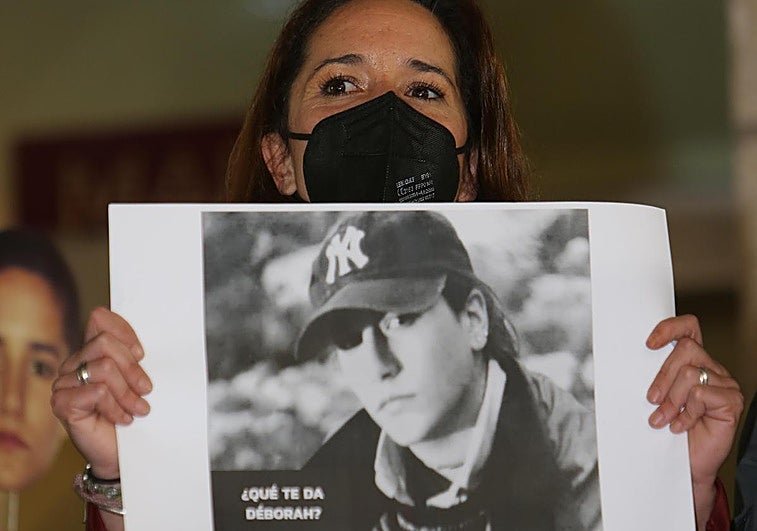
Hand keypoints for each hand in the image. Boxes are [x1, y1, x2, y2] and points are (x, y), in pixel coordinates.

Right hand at [51, 307, 151, 479]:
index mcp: (92, 352)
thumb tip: (143, 344)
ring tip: (138, 409)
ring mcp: (64, 383)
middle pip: (104, 343)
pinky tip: (122, 419)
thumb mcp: (139, 380)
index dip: (125, 332)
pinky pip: (96, 392)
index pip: (100, 319)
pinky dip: (116, 407)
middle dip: (132, 368)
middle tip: (146, 389)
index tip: (142, 354)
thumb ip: (136, 357)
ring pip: (103, 367)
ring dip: (127, 392)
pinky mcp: (62, 404)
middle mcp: (74, 364)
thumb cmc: (132, 413)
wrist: (123, 453)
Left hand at [646, 314, 742, 527]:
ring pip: (689, 374)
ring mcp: (725, 384)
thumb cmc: (670, 429)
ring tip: (664, 418)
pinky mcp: (732, 402)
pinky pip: (701, 394)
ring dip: (671, 400)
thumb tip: (628, 360)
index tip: (649, 344)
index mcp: (694, 361)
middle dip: (662, 376)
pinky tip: (681, 426)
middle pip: (686, 350)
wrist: (686, 464)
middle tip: (652, 400)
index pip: (689, 328)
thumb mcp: (657, 398)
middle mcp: (712, 368)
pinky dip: (686, 412)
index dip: (670, 328)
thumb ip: (653, 376)